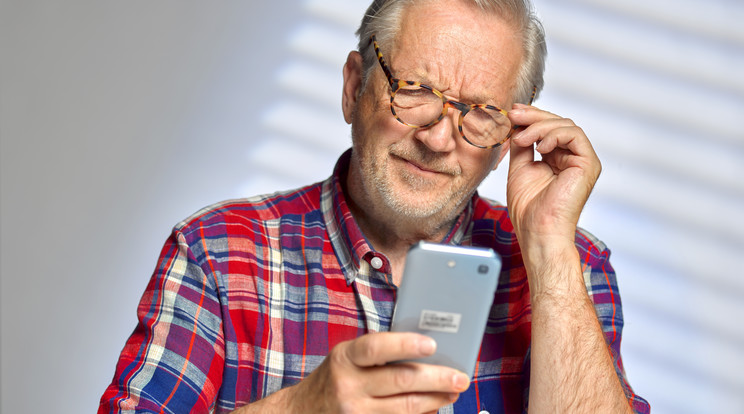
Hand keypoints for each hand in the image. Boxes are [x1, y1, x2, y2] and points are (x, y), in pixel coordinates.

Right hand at [289, 332, 469, 413]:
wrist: (301, 412)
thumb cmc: (333, 378)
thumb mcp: (346, 358)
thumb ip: (377, 353)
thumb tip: (424, 350)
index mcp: (345, 358)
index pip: (377, 348)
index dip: (405, 345)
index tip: (432, 345)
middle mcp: (348, 386)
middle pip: (400, 381)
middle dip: (436, 378)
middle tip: (459, 377)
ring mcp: (354, 412)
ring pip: (405, 407)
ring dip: (435, 399)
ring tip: (452, 391)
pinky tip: (433, 407)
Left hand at [506, 104, 600, 246]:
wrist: (538, 230)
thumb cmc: (529, 209)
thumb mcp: (520, 168)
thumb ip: (522, 145)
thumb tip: (517, 124)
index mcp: (556, 159)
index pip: (547, 129)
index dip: (531, 117)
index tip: (512, 112)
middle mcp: (571, 158)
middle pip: (557, 123)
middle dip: (533, 116)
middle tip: (514, 114)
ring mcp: (582, 160)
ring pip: (565, 125)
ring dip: (539, 127)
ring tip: (521, 139)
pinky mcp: (588, 164)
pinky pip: (574, 135)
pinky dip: (554, 135)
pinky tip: (538, 147)